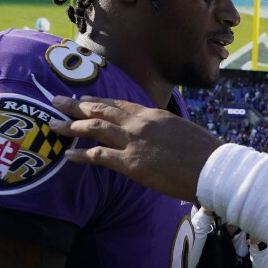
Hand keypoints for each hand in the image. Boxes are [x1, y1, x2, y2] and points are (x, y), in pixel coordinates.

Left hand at [50, 96, 222, 201]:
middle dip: (76, 105)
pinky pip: (99, 156)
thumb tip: (157, 136)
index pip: (119, 104)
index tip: (83, 99)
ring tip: (54, 124)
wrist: (213, 168)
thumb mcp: (182, 132)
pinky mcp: (132, 163)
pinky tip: (68, 155)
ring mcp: (135, 141)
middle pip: (101, 109)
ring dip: (71, 125)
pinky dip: (81, 155)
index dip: (98, 101)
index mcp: (154, 114)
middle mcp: (140, 123)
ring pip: (95, 128)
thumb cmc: (204, 154)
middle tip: (56, 101)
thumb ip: (164, 130)